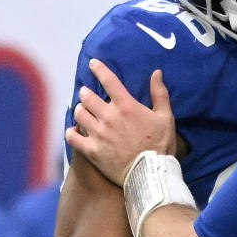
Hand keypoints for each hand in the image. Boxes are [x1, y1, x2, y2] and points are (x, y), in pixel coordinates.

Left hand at [66, 60, 176, 186]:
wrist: (150, 172)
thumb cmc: (160, 143)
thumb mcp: (165, 116)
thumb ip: (160, 93)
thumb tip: (156, 73)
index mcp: (126, 106)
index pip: (109, 81)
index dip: (99, 69)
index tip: (93, 63)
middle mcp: (109, 117)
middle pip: (87, 97)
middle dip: (86, 92)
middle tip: (87, 93)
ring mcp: (98, 134)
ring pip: (79, 114)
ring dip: (80, 110)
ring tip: (83, 110)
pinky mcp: (91, 150)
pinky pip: (72, 137)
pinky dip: (71, 132)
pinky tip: (74, 130)